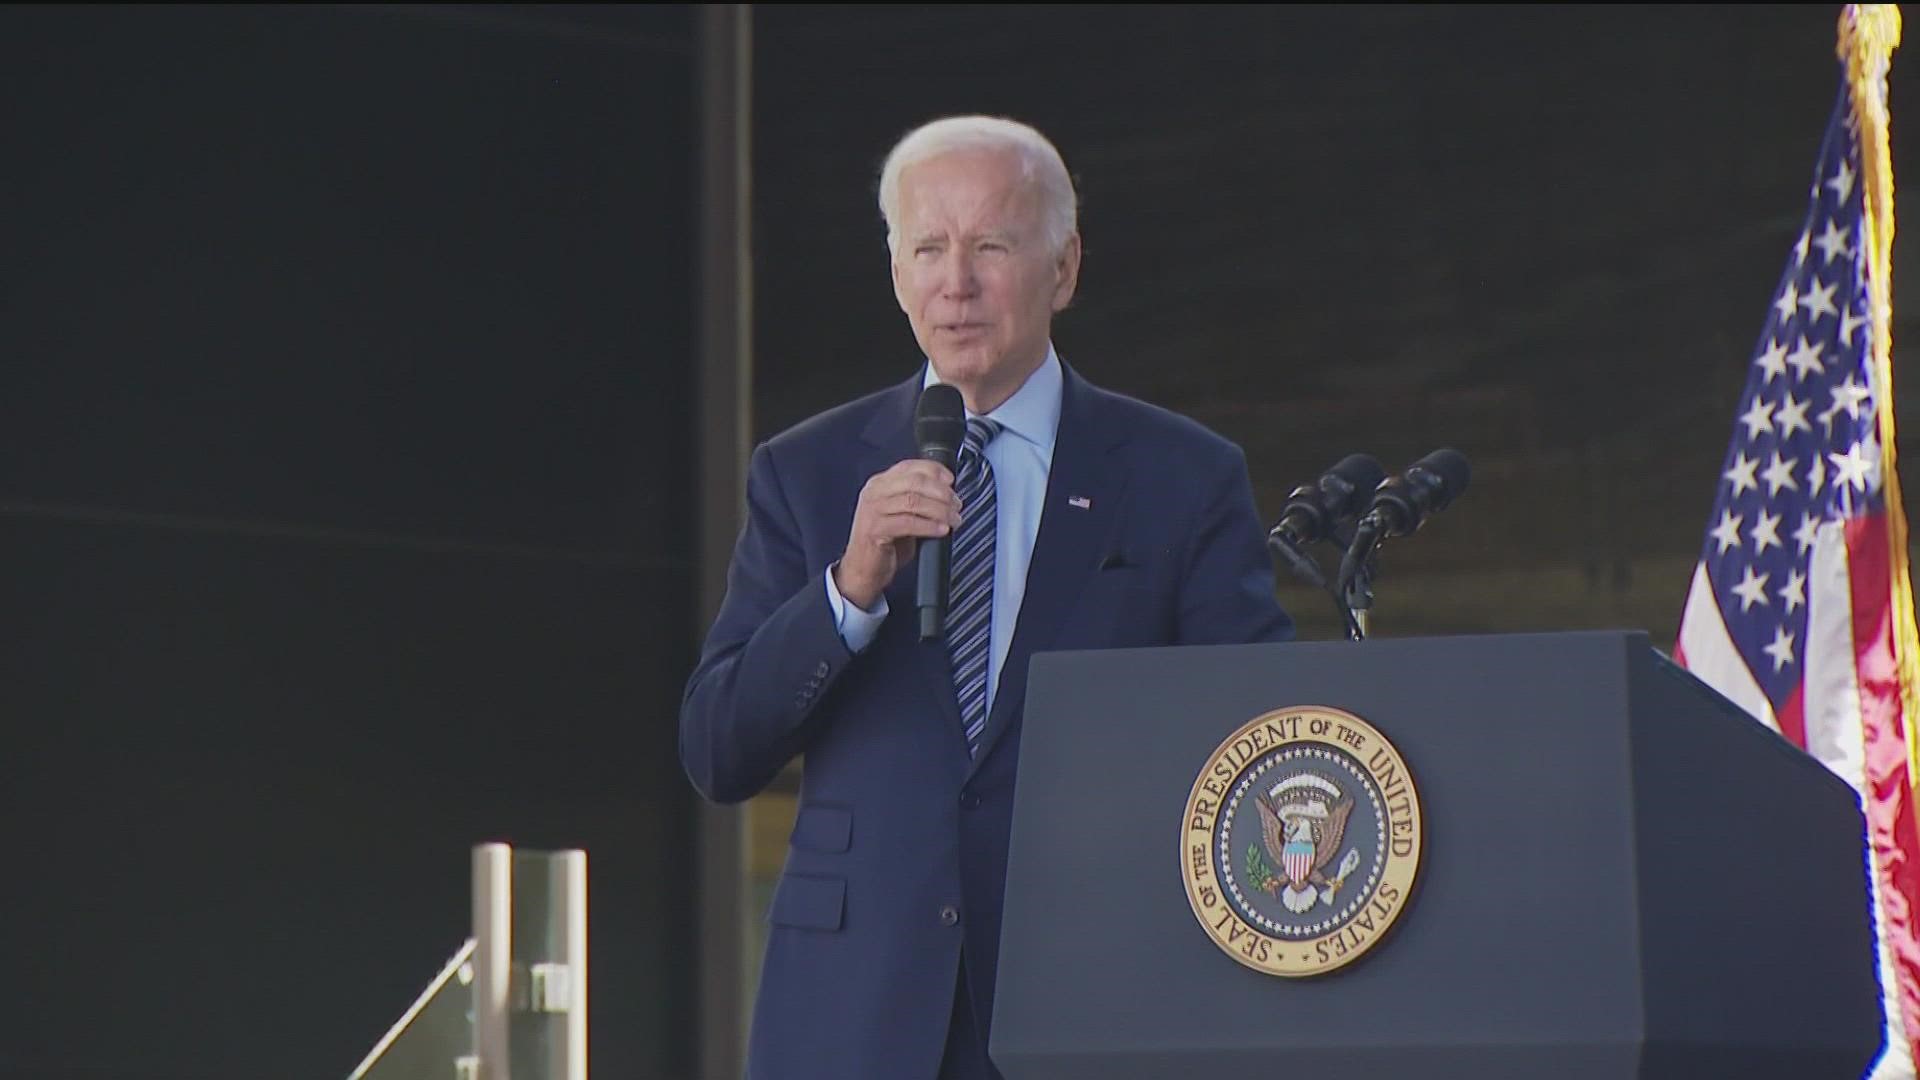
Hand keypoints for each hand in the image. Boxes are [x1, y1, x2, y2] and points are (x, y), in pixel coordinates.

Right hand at [834, 459, 963, 609]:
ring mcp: (872, 510)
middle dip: (941, 492)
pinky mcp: (875, 530)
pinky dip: (929, 525)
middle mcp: (874, 493)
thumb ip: (916, 498)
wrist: (863, 570)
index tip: (951, 481)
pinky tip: (941, 530)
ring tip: (953, 519)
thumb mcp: (900, 513)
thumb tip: (947, 493)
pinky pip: (908, 523)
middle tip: (956, 504)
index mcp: (880, 484)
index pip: (910, 466)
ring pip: (913, 501)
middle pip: (914, 481)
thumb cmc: (885, 542)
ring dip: (940, 510)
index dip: (934, 471)